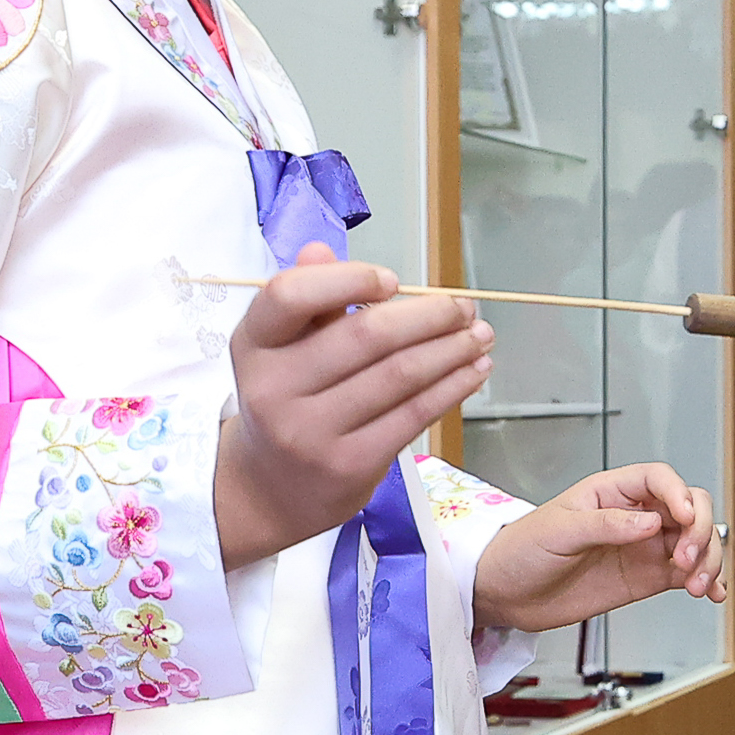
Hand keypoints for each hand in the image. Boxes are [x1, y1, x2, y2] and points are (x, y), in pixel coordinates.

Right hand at [213, 246, 488, 566]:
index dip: (347, 279)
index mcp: (254, 343)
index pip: (290, 296)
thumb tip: (321, 249)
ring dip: (451, 349)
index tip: (393, 281)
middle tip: (464, 306)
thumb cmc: (289, 396)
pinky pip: (413, 414)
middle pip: (364, 336)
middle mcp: (273, 387)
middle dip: (427, 316)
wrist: (272, 485)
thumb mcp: (282, 345)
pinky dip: (452, 387)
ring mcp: (310, 431)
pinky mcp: (348, 464)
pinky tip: (474, 369)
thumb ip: (308, 298)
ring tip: (480, 334)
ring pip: (398, 375)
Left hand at [473, 463, 724, 633]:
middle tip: (685, 558)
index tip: (683, 517)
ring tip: (696, 585)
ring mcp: (644, 547)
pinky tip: (711, 592)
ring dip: (708, 559)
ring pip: (696, 542)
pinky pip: (687, 574)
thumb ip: (606, 525)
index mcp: (612, 492)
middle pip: (690, 507)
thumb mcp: (558, 530)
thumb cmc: (522, 549)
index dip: (679, 494)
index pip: (660, 479)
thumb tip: (651, 523)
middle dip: (699, 530)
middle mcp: (635, 516)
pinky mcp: (647, 577)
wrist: (506, 593)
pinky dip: (707, 581)